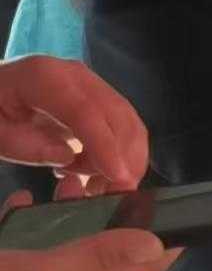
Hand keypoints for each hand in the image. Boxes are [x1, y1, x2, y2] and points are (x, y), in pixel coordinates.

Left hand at [0, 55, 146, 189]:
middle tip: (116, 194)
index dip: (106, 146)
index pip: (86, 112)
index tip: (119, 178)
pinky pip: (124, 128)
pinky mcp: (101, 101)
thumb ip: (23, 145)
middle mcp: (77, 77)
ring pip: (129, 124)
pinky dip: (123, 155)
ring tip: (98, 187)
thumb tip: (67, 156)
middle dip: (126, 158)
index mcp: (45, 78)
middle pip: (118, 116)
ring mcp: (93, 87)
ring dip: (127, 160)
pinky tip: (98, 174)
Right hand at [0, 193, 178, 270]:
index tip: (177, 203)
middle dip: (112, 210)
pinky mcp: (5, 267)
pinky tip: (24, 200)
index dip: (163, 240)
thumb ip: (94, 259)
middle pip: (103, 244)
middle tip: (110, 177)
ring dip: (69, 210)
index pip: (138, 267)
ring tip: (70, 181)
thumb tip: (156, 245)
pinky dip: (26, 217)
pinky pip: (23, 236)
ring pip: (62, 237)